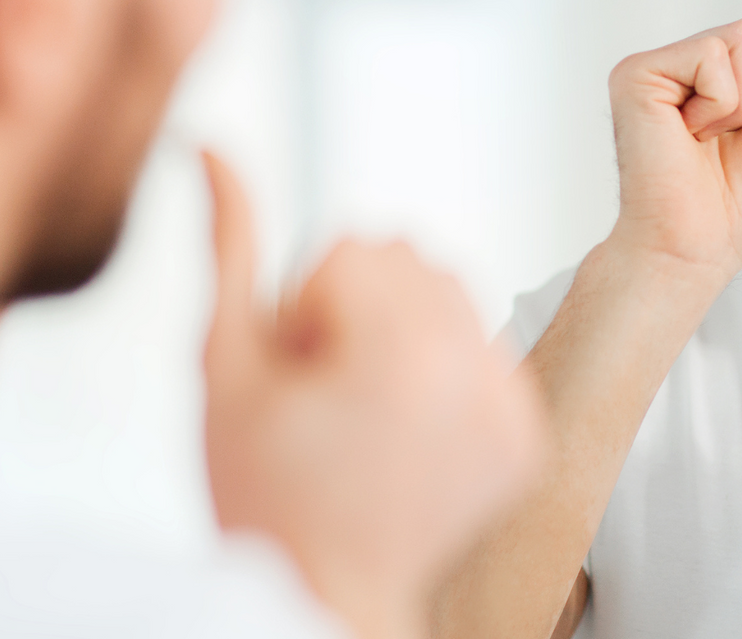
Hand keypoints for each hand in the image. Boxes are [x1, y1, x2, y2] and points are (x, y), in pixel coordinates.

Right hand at [199, 152, 543, 638]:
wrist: (325, 595)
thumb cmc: (261, 494)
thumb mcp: (223, 364)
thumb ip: (229, 246)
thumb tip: (213, 147)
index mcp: (401, 354)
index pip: (353, 247)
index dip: (303, 307)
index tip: (298, 377)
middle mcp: (472, 373)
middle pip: (408, 256)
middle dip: (357, 307)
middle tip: (328, 393)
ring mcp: (510, 406)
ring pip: (451, 291)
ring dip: (402, 329)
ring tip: (365, 409)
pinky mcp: (528, 433)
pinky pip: (485, 343)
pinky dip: (444, 370)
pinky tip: (405, 429)